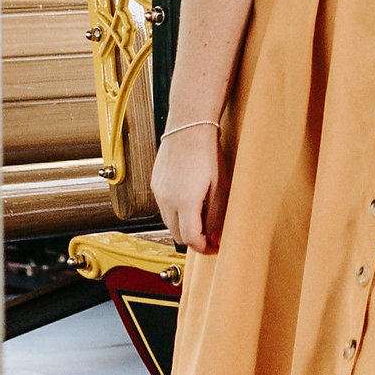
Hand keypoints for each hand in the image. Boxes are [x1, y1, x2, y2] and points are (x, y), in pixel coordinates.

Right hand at [153, 119, 229, 252]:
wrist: (188, 127)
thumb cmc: (207, 153)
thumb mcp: (219, 187)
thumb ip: (216, 216)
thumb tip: (216, 238)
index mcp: (185, 202)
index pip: (191, 239)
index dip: (205, 248)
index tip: (215, 247)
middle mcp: (167, 200)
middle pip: (178, 236)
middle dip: (194, 239)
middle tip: (211, 235)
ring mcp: (159, 192)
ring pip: (169, 223)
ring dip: (184, 226)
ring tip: (202, 216)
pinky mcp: (155, 184)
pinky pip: (164, 208)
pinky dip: (176, 213)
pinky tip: (190, 202)